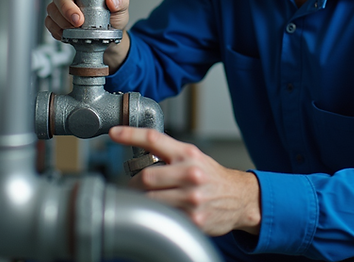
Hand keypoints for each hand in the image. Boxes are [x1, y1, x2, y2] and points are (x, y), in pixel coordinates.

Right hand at [44, 0, 130, 71]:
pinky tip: (68, 35)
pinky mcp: (56, 21)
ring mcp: (61, 7)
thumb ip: (120, 0)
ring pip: (52, 9)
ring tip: (77, 30)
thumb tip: (111, 0)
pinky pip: (50, 24)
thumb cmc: (112, 16)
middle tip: (79, 20)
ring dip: (63, 21)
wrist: (109, 38)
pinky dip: (58, 30)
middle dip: (66, 7)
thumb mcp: (122, 5)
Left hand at [109, 126, 261, 236]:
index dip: (130, 135)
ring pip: (150, 200)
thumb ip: (168, 154)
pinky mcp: (193, 219)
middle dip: (135, 184)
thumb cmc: (212, 177)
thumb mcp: (193, 157)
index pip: (154, 139)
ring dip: (144, 202)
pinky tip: (166, 211)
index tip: (114, 133)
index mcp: (188, 154)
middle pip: (146, 177)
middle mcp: (190, 173)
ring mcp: (192, 198)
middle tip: (135, 187)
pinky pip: (163, 217)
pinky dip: (158, 215)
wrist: (239, 198)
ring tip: (149, 200)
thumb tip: (136, 153)